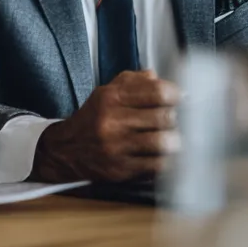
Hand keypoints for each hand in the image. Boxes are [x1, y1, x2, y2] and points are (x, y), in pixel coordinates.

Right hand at [31, 70, 180, 182]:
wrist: (66, 149)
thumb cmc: (93, 119)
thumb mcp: (106, 93)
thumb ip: (133, 82)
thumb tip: (159, 78)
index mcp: (111, 97)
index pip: (157, 92)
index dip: (176, 94)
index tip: (181, 98)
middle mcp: (112, 121)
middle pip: (164, 117)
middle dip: (176, 119)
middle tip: (175, 121)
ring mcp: (116, 146)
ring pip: (163, 142)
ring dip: (174, 141)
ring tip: (172, 139)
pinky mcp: (121, 168)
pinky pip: (157, 165)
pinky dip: (167, 160)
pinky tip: (164, 155)